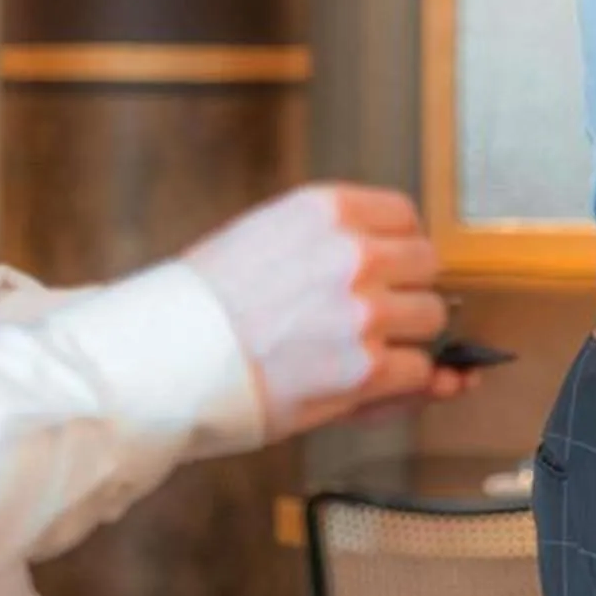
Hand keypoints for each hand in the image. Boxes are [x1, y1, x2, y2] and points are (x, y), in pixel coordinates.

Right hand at [181, 184, 468, 438]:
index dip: (397, 249)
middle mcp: (355, 253)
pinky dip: (397, 384)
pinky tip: (358, 383)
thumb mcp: (262, 238)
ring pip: (430, 320)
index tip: (382, 271)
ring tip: (352, 352)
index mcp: (327, 210)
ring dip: (402, 339)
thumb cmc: (199, 306)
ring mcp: (365, 311)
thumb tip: (403, 262)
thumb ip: (330, 244)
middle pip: (426, 267)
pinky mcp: (366, 368)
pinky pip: (417, 372)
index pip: (405, 217)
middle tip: (364, 318)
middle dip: (403, 293)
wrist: (165, 359)